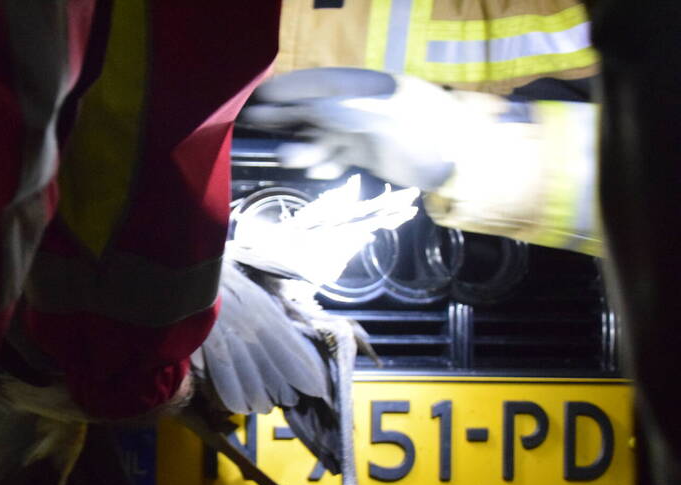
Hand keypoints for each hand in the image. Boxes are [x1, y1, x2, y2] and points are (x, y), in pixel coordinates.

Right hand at [243, 68, 492, 190]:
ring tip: (291, 157)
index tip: (260, 97)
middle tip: (252, 122)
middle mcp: (359, 106)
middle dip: (285, 116)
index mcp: (365, 86)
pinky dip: (322, 164)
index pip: (318, 84)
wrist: (463, 162)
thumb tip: (307, 110)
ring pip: (320, 137)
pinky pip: (335, 158)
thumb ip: (346, 110)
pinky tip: (315, 170)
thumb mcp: (386, 112)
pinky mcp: (367, 157)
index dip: (289, 89)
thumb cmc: (429, 129)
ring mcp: (362, 132)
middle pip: (313, 109)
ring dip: (303, 147)